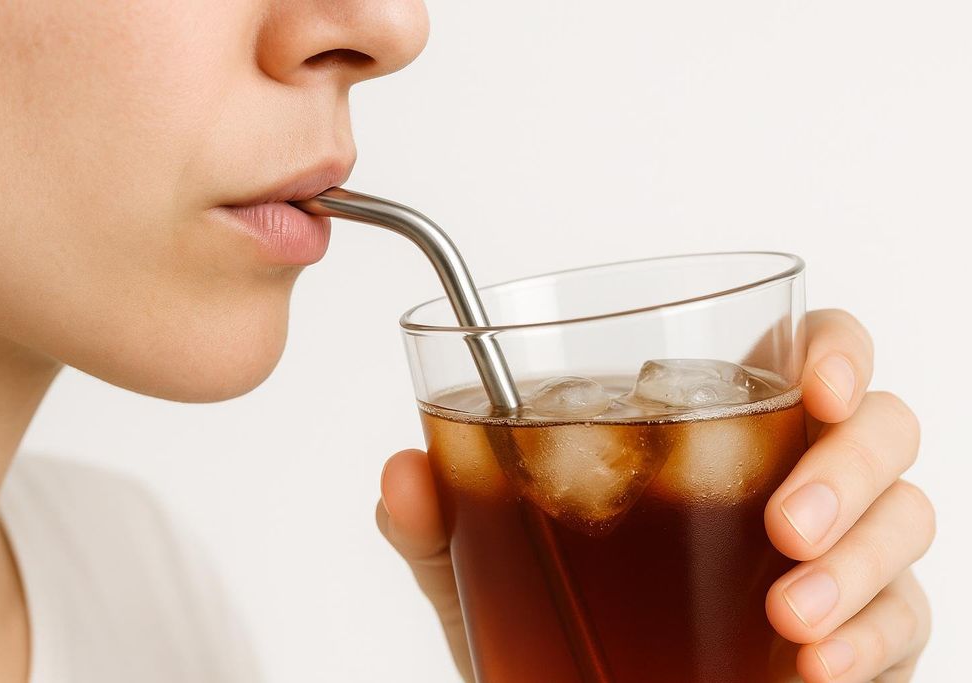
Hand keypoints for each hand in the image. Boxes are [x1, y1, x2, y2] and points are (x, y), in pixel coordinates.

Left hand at [376, 309, 933, 682]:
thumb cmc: (552, 616)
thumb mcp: (485, 567)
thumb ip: (444, 520)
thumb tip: (404, 472)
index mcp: (714, 431)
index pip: (805, 353)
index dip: (837, 350)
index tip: (819, 382)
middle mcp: (790, 479)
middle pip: (880, 429)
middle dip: (850, 469)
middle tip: (785, 524)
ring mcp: (837, 557)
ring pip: (907, 520)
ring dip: (859, 562)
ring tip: (787, 611)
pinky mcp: (863, 635)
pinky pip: (904, 622)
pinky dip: (870, 641)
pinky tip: (815, 665)